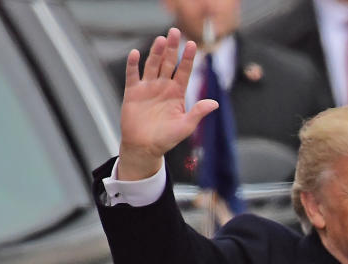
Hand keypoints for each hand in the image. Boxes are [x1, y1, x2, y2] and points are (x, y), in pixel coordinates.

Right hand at [117, 28, 218, 180]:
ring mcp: (148, 88)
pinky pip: (133, 75)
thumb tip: (215, 103)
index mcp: (177, 93)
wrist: (145, 147)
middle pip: (168, 63)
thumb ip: (198, 112)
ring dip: (156, 52)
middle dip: (172, 48)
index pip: (184, 71)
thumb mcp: (186, 126)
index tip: (192, 44)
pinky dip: (133, 64)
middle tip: (175, 32)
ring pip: (152, 65)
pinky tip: (136, 53)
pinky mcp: (133, 92)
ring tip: (161, 39)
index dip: (188, 58)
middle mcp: (163, 87)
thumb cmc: (167, 138)